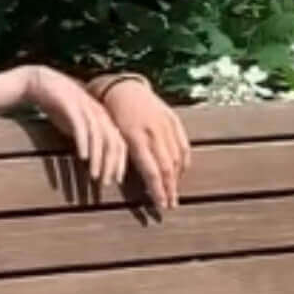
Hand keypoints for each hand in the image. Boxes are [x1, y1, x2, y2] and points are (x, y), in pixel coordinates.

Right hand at [23, 65, 128, 193]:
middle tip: (106, 183)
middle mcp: (98, 111)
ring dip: (99, 159)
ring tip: (95, 176)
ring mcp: (85, 107)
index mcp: (104, 116)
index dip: (121, 162)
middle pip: (113, 141)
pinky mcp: (70, 105)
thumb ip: (89, 137)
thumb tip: (95, 159)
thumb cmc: (60, 106)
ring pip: (99, 136)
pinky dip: (84, 143)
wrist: (41, 82)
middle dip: (111, 164)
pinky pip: (81, 127)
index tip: (116, 180)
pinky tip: (83, 157)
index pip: (120, 142)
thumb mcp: (78, 123)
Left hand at [99, 77, 190, 211]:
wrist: (122, 88)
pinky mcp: (173, 120)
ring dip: (177, 178)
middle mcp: (154, 132)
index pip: (152, 171)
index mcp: (136, 138)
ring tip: (175, 192)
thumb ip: (122, 158)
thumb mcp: (112, 136)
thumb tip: (128, 182)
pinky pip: (183, 144)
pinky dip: (184, 160)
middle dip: (170, 189)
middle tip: (171, 205)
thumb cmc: (110, 115)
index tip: (161, 206)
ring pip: (177, 158)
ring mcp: (166, 125)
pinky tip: (181, 172)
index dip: (158, 191)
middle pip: (167, 168)